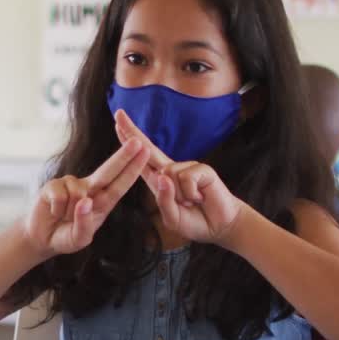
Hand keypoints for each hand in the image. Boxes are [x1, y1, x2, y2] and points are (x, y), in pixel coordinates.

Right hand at [23, 138, 148, 256]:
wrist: (41, 237)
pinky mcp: (54, 184)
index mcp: (103, 202)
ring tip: (63, 218)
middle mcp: (90, 189)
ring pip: (78, 193)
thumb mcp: (78, 239)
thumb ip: (84, 225)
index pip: (121, 185)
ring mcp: (72, 184)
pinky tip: (54, 211)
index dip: (133, 169)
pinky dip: (56, 209)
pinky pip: (60, 195)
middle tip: (138, 141)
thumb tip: (84, 201)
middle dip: (123, 156)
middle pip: (108, 171)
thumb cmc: (65, 236)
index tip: (145, 153)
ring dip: (69, 212)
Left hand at [115, 109, 245, 246]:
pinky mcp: (201, 169)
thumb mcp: (172, 217)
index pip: (140, 158)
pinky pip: (185, 178)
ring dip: (178, 196)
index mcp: (159, 180)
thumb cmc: (194, 221)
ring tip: (190, 203)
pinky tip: (200, 198)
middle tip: (118, 113)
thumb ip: (164, 200)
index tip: (118, 123)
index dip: (129, 141)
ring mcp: (186, 167)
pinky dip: (190, 194)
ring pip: (168, 174)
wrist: (220, 226)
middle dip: (132, 131)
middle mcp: (171, 170)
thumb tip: (162, 175)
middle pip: (148, 148)